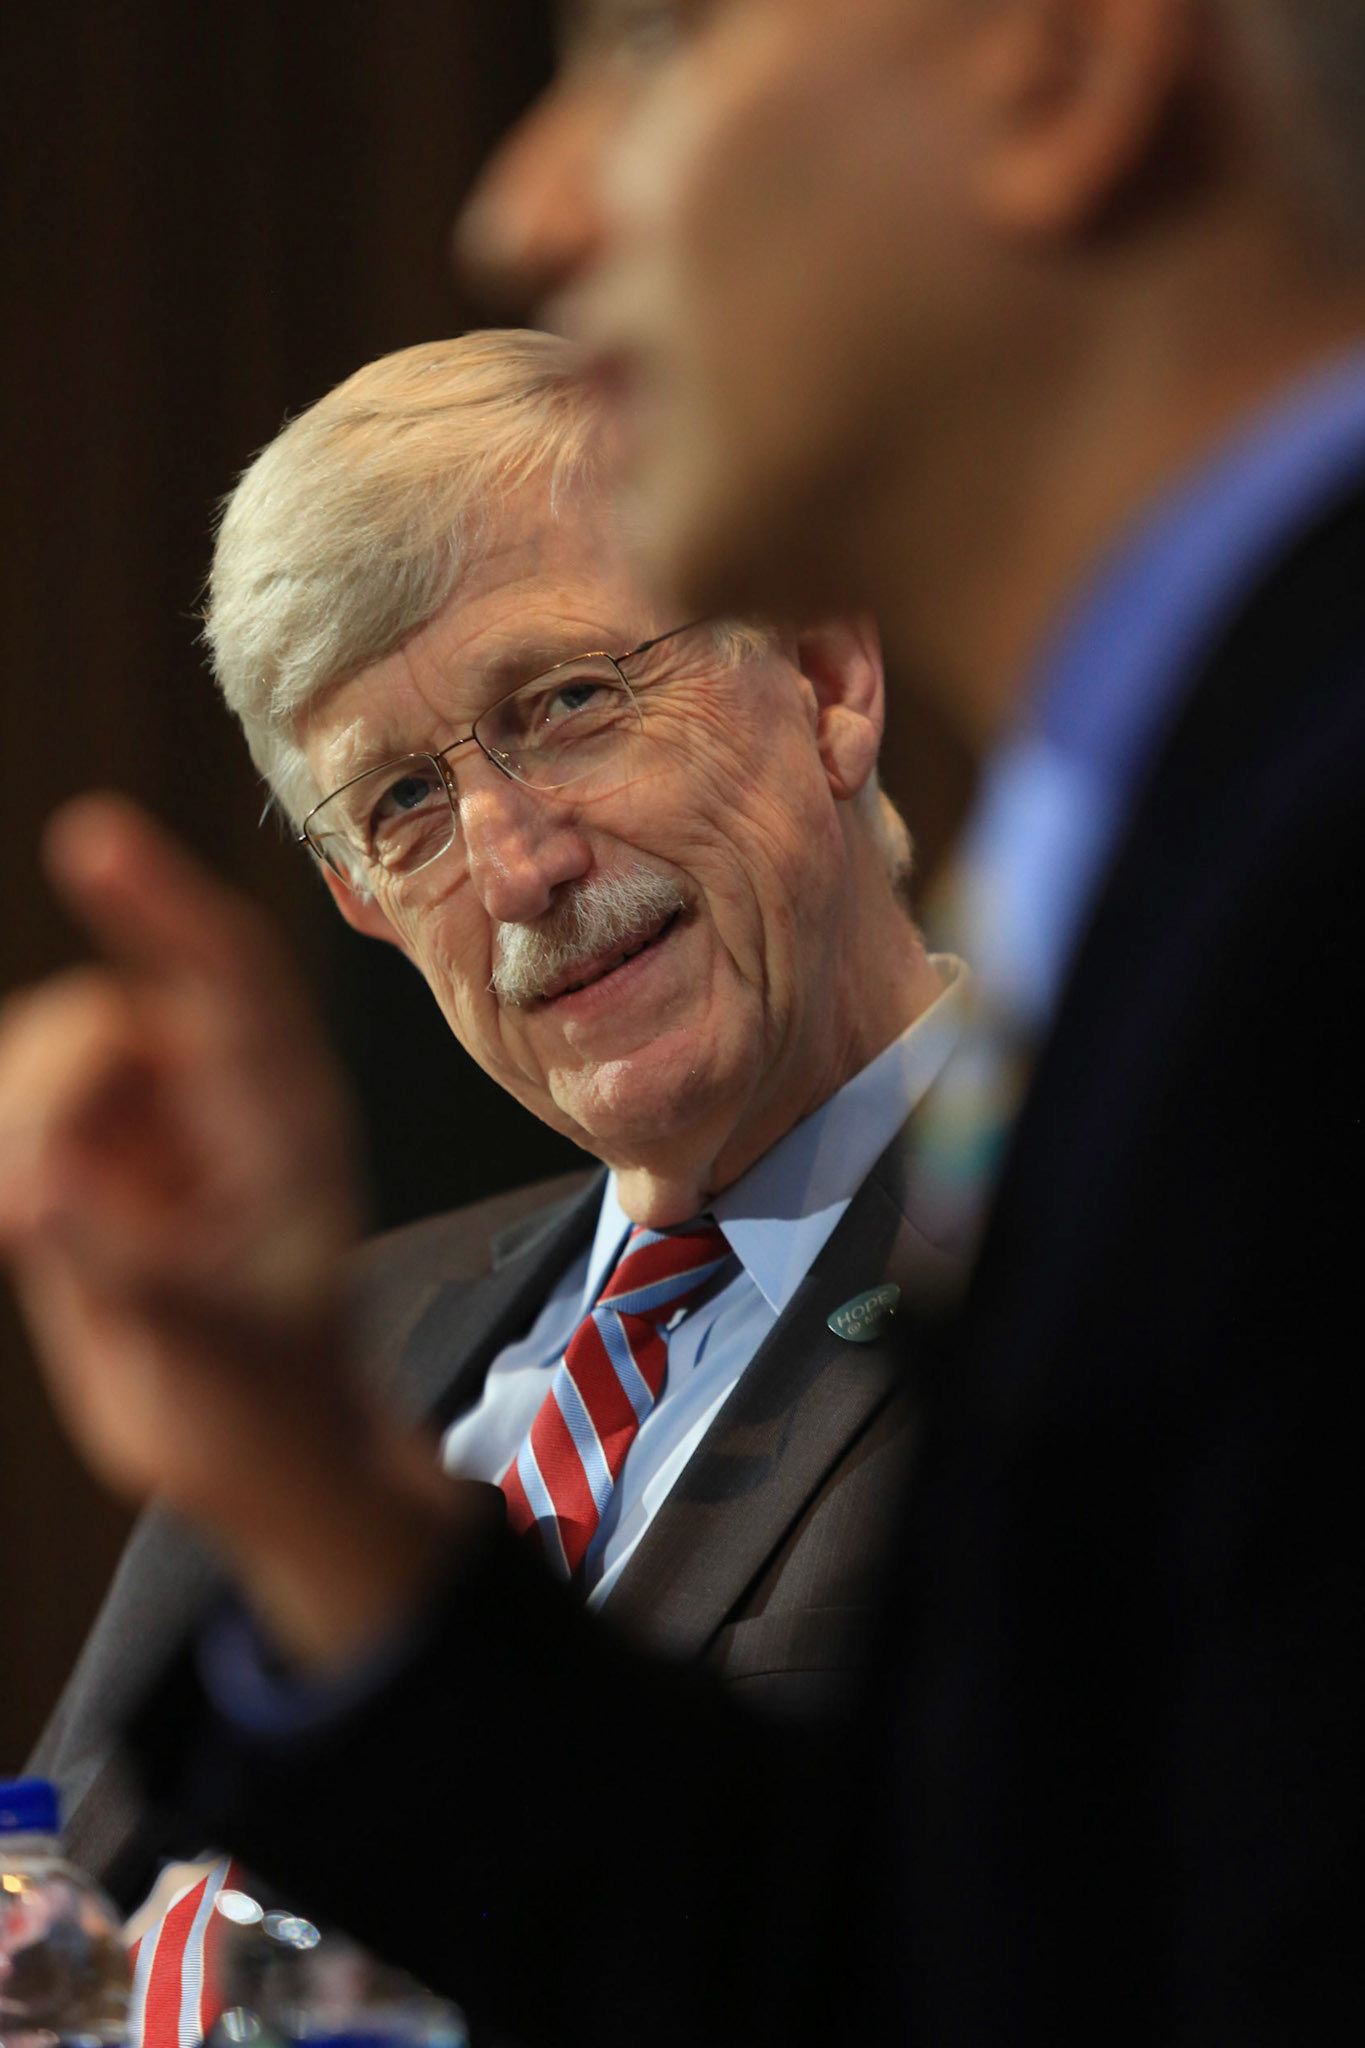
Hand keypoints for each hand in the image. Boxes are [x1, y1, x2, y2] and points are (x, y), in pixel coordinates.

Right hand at [0, 796, 469, 1664]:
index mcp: (284, 1117)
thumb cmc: (265, 1400)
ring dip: (20, 1125)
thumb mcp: (201, 1352)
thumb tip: (36, 1188)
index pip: (225, 973)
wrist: (264, 1452)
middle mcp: (218, 1100)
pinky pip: (24, 1112)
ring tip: (34, 1241)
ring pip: (49, 1059)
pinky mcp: (94, 1158)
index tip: (90, 838)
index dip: (159, 898)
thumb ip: (117, 1270)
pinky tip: (25, 1225)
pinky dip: (9, 1150)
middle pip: (104, 1018)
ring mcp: (153, 1125)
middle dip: (51, 1088)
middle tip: (32, 1208)